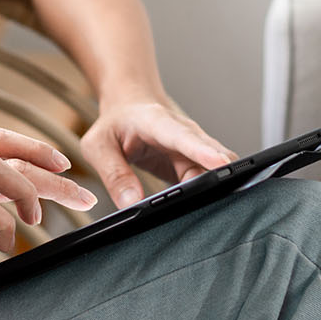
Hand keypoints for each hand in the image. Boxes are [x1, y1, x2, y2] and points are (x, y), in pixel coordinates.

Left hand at [80, 99, 236, 206]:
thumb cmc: (115, 124)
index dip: (203, 151)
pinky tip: (198, 210)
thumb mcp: (99, 146)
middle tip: (221, 200)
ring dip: (213, 191)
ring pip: (213, 172)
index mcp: (159, 123)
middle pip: (211, 156)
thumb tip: (131, 203)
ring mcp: (192, 150)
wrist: (129, 109)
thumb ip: (114, 174)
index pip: (185, 137)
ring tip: (206, 210)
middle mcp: (184, 134)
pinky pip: (206, 182)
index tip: (220, 165)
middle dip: (220, 178)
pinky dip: (205, 196)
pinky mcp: (194, 165)